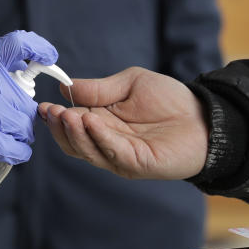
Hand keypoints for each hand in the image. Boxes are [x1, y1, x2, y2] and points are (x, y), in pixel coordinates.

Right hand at [36, 67, 207, 178]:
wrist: (204, 117)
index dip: (55, 118)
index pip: (70, 126)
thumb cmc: (170, 100)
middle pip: (74, 143)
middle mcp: (106, 144)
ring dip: (75, 134)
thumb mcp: (130, 83)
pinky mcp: (136, 164)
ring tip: (68, 116)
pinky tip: (91, 121)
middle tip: (53, 112)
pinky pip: (112, 153)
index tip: (43, 106)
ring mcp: (119, 157)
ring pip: (88, 151)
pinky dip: (99, 137)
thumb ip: (99, 88)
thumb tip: (66, 88)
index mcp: (101, 125)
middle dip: (60, 128)